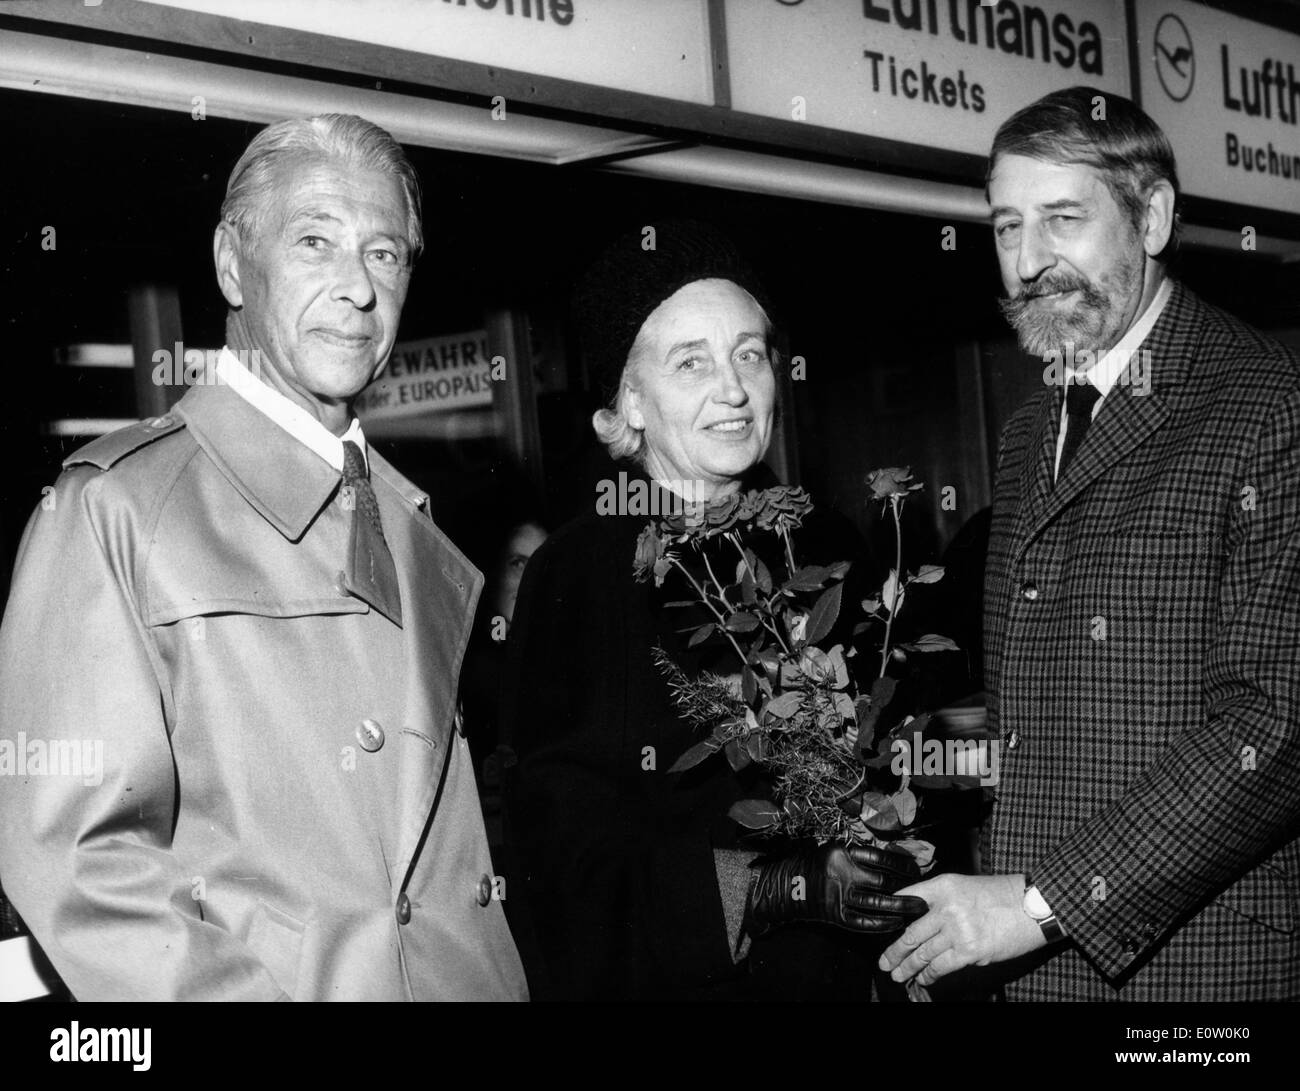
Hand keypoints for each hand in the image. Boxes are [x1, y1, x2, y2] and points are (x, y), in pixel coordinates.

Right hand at [748, 842, 927, 936]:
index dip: (902, 864)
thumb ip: (857, 854)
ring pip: (877, 902)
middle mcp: (842, 873)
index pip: (880, 857)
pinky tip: (897, 923)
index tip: (917, 869)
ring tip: (919, 909)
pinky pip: (864, 921)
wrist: (785, 887)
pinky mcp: (835, 914)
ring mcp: (838, 895)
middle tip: (925, 894)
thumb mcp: (831, 849)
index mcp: (841, 852)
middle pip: (883, 881)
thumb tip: (892, 861)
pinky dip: (882, 923)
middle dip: (908, 888)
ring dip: (901, 907)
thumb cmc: (812, 865)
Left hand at [878, 873, 1045, 986]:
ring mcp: (957, 929)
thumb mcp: (965, 886)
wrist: (1033, 906)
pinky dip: (929, 975)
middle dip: (894, 951)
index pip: (907, 898)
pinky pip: (940, 966)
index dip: (890, 914)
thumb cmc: (1002, 895)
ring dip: (908, 966)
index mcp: (943, 886)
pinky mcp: (969, 950)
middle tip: (885, 961)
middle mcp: (946, 906)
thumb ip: (942, 899)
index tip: (881, 927)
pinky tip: (922, 978)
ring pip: (922, 952)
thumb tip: (922, 921)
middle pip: (910, 932)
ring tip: (898, 974)